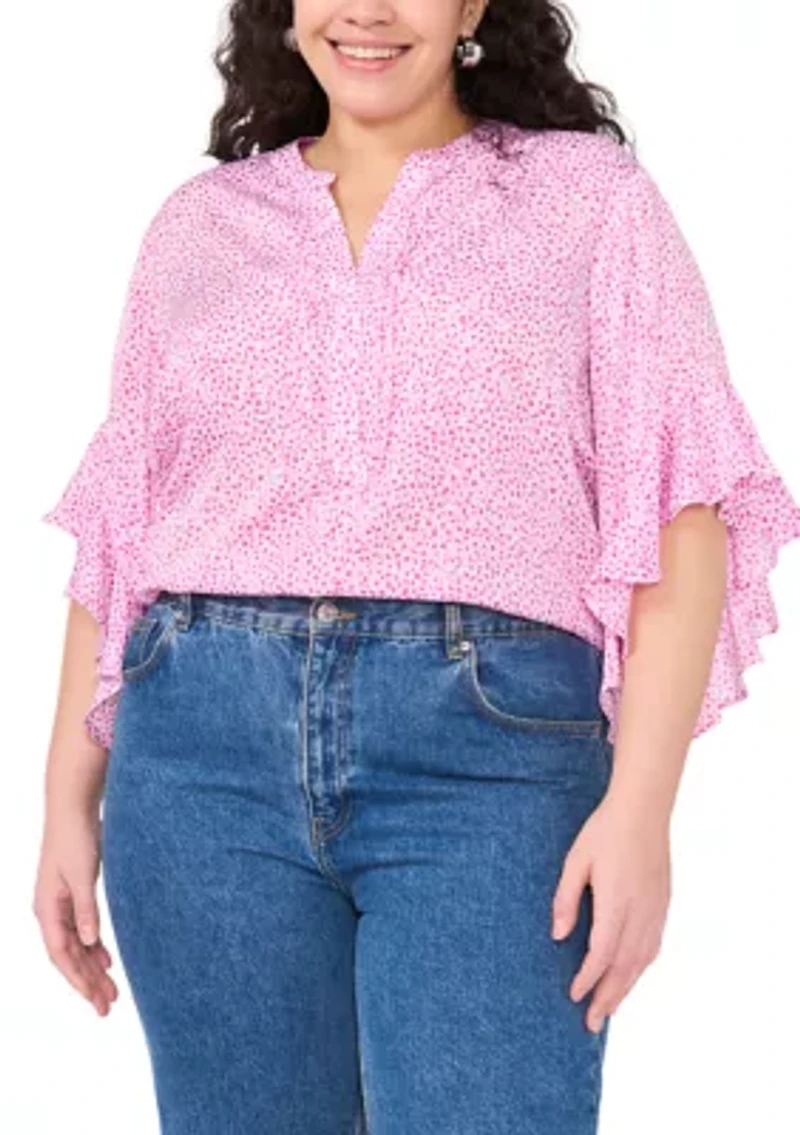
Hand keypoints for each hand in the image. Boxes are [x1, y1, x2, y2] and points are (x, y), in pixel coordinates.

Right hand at [32, 806, 118, 1015]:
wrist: (73, 807)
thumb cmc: (75, 837)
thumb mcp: (83, 874)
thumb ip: (86, 909)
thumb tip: (90, 943)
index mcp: (47, 909)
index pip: (61, 955)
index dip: (78, 981)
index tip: (96, 1000)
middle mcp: (51, 911)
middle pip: (70, 956)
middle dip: (88, 982)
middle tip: (109, 1006)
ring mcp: (61, 903)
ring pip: (77, 945)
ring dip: (93, 967)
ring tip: (111, 991)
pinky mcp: (74, 894)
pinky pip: (82, 930)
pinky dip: (94, 947)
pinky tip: (107, 960)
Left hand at [550, 792, 670, 1031]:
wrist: (644, 810)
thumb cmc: (605, 832)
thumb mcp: (576, 861)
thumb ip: (566, 900)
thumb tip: (558, 936)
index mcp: (616, 902)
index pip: (602, 954)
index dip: (588, 979)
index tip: (573, 996)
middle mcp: (640, 912)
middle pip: (624, 967)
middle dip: (607, 997)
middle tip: (591, 1023)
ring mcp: (655, 910)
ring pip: (641, 961)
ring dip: (625, 988)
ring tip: (608, 1008)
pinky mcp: (662, 905)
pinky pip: (652, 946)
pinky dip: (639, 968)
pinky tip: (630, 975)